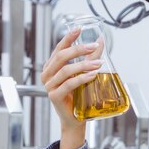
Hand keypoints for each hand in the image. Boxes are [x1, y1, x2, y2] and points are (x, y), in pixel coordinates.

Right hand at [41, 28, 102, 148]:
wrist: (75, 119)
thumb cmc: (78, 96)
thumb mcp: (84, 74)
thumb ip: (91, 58)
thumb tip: (100, 41)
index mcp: (52, 66)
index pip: (59, 48)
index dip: (68, 38)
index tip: (79, 29)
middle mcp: (48, 74)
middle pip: (61, 56)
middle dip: (79, 49)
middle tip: (94, 46)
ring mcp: (49, 86)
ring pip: (66, 70)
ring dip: (84, 65)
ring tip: (99, 63)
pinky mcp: (54, 96)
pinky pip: (69, 84)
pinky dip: (82, 78)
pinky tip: (92, 74)